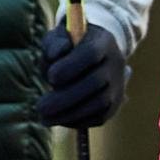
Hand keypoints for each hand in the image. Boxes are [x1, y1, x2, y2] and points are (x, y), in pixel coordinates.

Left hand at [37, 13, 129, 131]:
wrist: (92, 55)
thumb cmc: (69, 46)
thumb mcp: (58, 38)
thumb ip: (54, 44)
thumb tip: (55, 55)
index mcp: (103, 41)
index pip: (91, 53)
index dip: (72, 66)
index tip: (51, 77)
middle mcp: (116, 63)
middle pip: (96, 82)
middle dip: (66, 98)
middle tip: (40, 107)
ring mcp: (118, 85)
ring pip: (99, 103)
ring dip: (70, 114)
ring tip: (45, 118)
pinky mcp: (114, 104)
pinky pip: (99, 117)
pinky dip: (78, 121)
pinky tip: (58, 120)